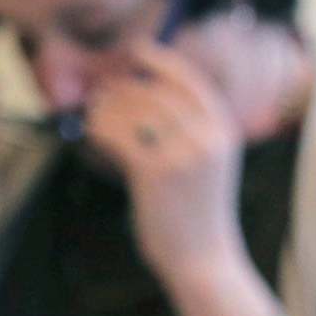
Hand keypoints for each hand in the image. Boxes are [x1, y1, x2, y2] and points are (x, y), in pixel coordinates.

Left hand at [84, 41, 247, 288]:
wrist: (205, 262)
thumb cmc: (201, 218)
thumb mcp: (210, 167)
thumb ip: (192, 133)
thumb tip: (147, 100)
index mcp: (224, 131)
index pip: (189, 81)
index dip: (161, 60)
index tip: (138, 52)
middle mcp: (206, 137)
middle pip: (156, 92)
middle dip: (124, 88)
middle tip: (103, 92)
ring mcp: (182, 153)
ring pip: (135, 110)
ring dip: (109, 106)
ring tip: (94, 112)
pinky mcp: (155, 173)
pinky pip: (120, 136)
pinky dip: (101, 129)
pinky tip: (92, 132)